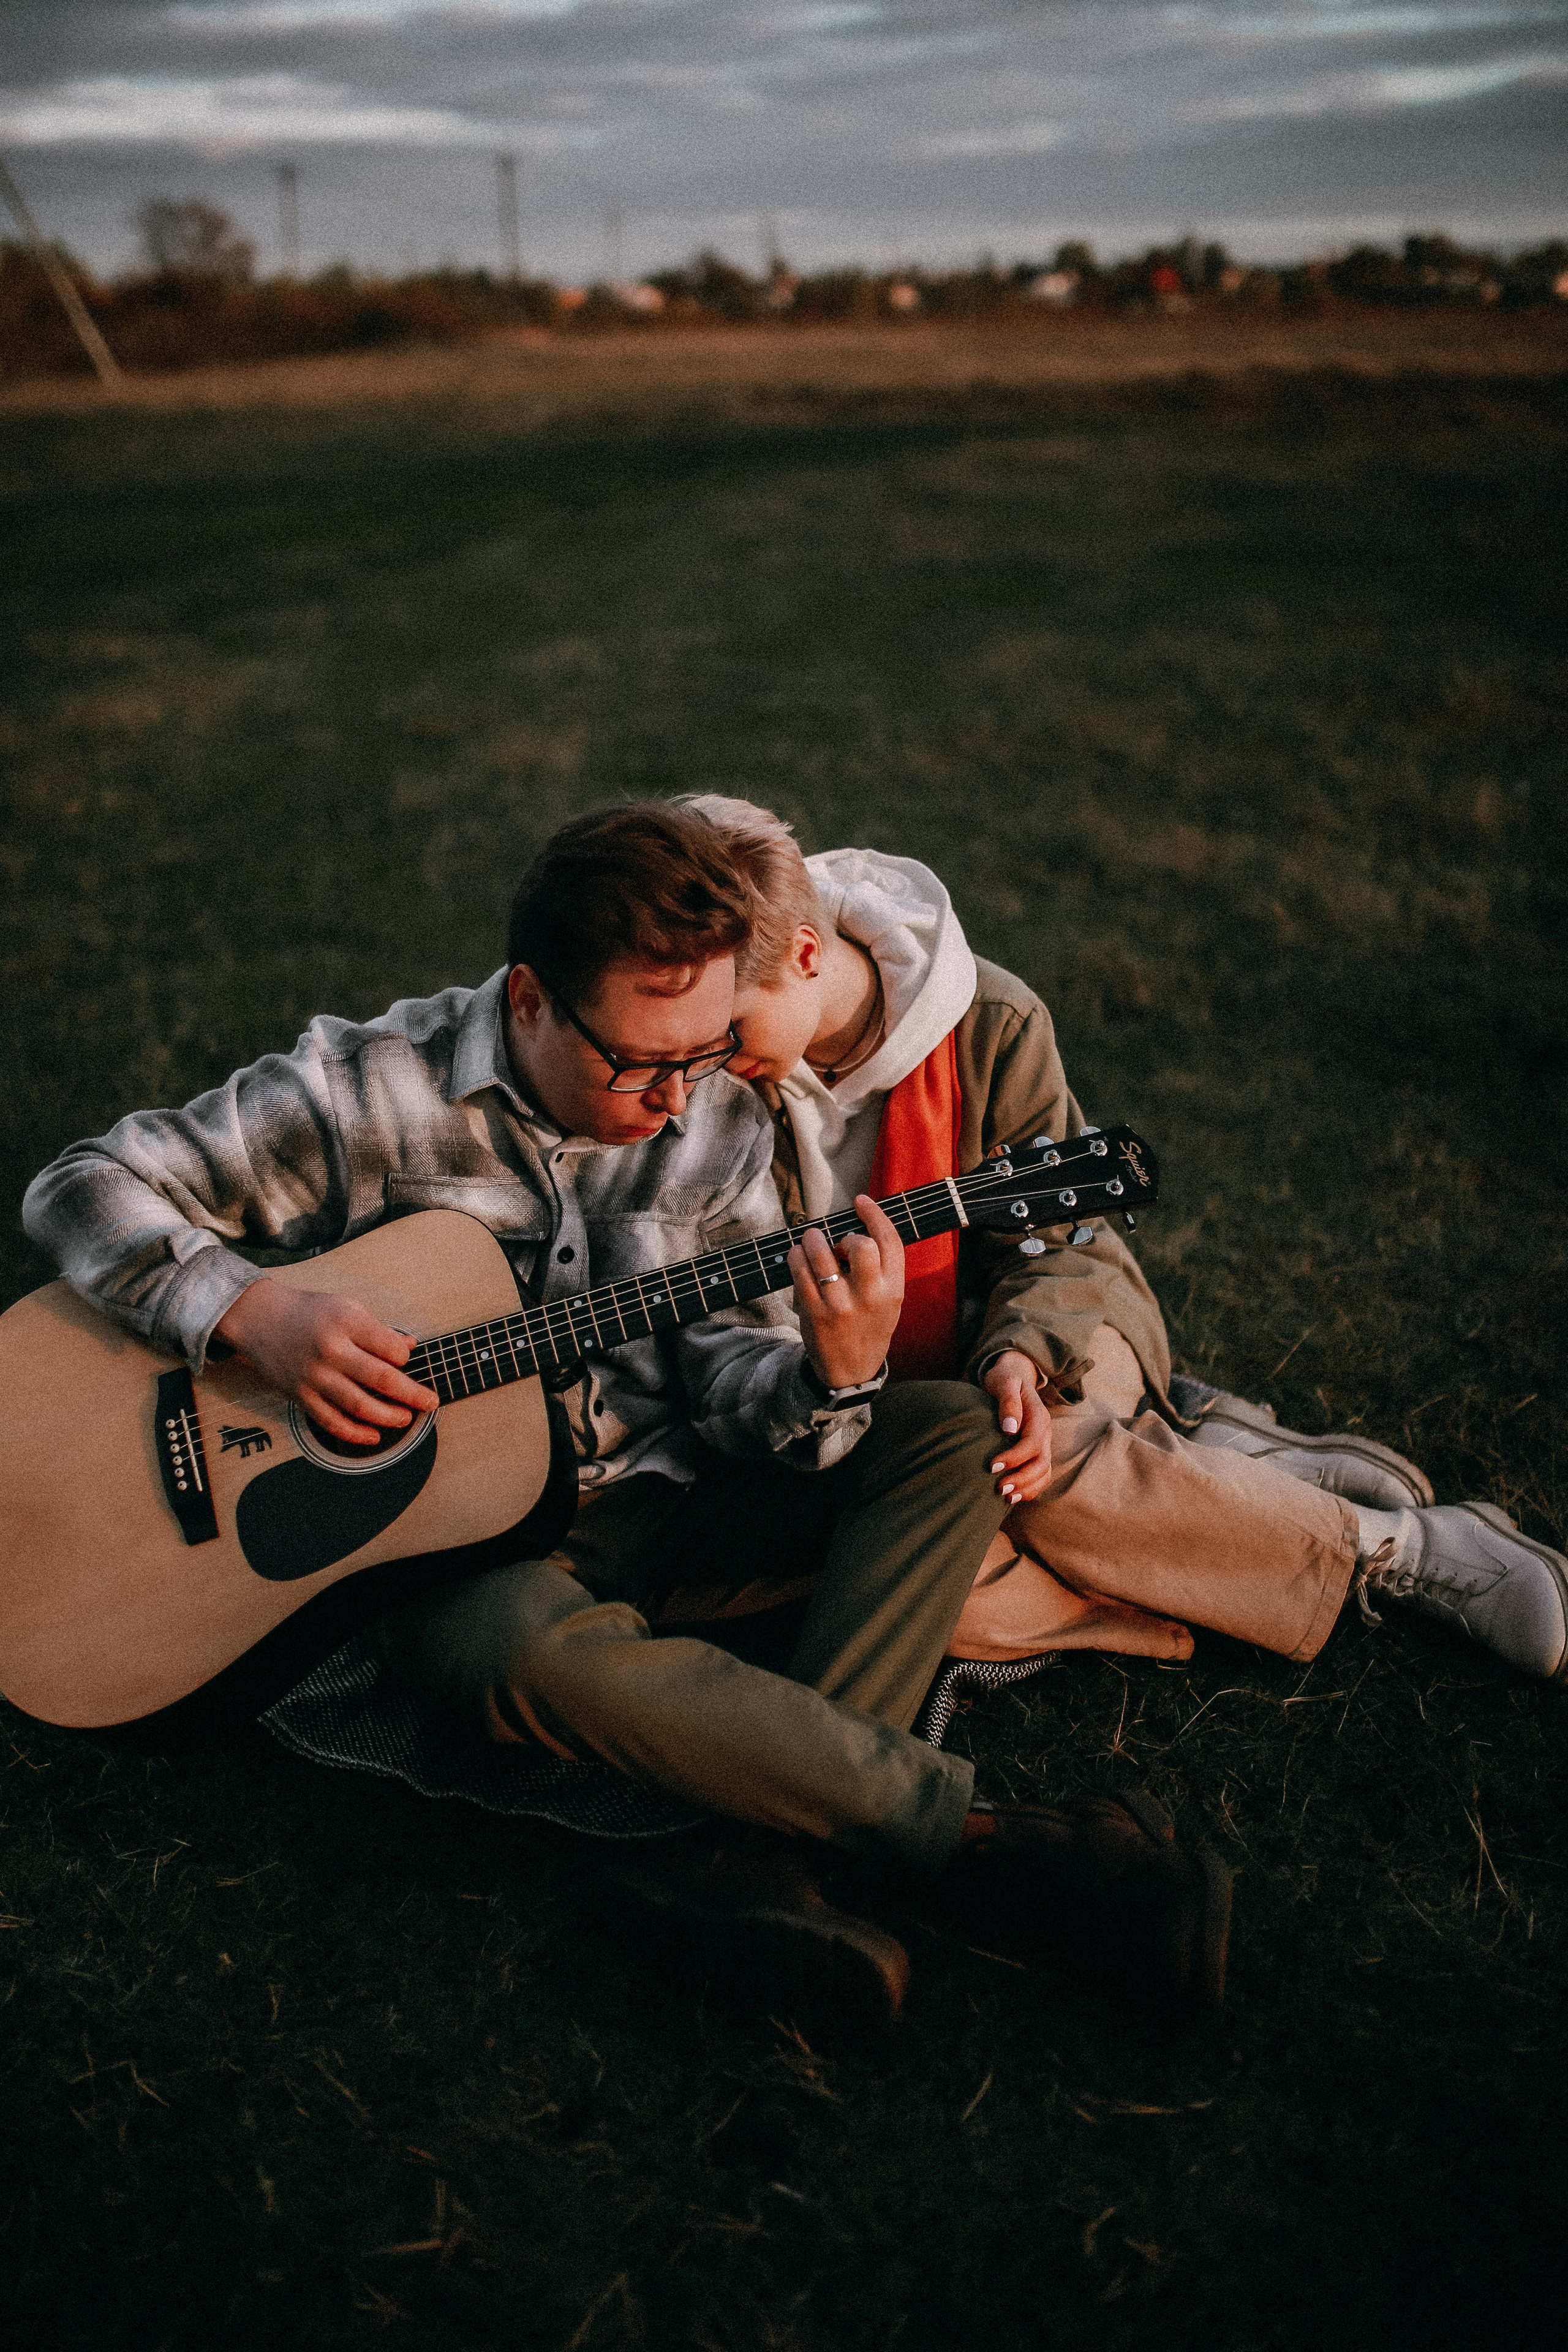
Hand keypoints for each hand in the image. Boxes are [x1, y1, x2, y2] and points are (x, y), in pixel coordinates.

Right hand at [215, 1279, 438, 1446]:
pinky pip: (332, 1422)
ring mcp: (314, 1377)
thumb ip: (379, 1329)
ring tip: (406, 1418)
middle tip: (431, 1403)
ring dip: (389, 1417)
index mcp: (346, 1322)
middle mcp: (331, 1350)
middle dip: (413, 1395)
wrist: (260, 1319)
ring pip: (360, 1406)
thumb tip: (410, 1347)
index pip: (390, 1348)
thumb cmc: (309, 1311)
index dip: (405, 1358)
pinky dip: (356, 1434)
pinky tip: (374, 1436)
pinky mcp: (301, 1396)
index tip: (406, 1360)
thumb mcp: (347, 1306)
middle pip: (381, 1380)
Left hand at [789, 1194, 903, 1391]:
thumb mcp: (891, 1301)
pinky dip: (796, 1256)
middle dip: (845, 1235)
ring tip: (811, 1241)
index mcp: (894, 1290)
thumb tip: (860, 1227)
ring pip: (823, 1254)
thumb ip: (883, 1268)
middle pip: (861, 1244)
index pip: (890, 1241)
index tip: (861, 1201)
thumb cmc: (870, 1327)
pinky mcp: (815, 1313)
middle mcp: (871, 1296)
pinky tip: (797, 1255)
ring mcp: (841, 1305)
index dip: (875, 1214)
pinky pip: (800, 1272)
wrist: (851, 1372)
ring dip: (813, 1239)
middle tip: (837, 1244)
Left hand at [983, 1349, 1052, 1501]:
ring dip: (1027, 1488)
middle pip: (1042, 1463)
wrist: (1012, 1377)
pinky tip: (1013, 1497)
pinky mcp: (1037, 1452)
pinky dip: (1031, 1489)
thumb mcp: (1004, 1381)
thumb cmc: (1004, 1379)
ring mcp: (1043, 1444)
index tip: (992, 1466)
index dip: (1014, 1458)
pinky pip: (1041, 1475)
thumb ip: (1008, 1401)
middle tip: (999, 1488)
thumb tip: (1010, 1428)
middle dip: (1022, 1479)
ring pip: (1044, 1473)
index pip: (1032, 1444)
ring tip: (1005, 1498)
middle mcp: (1045, 1433)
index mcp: (1039, 1417)